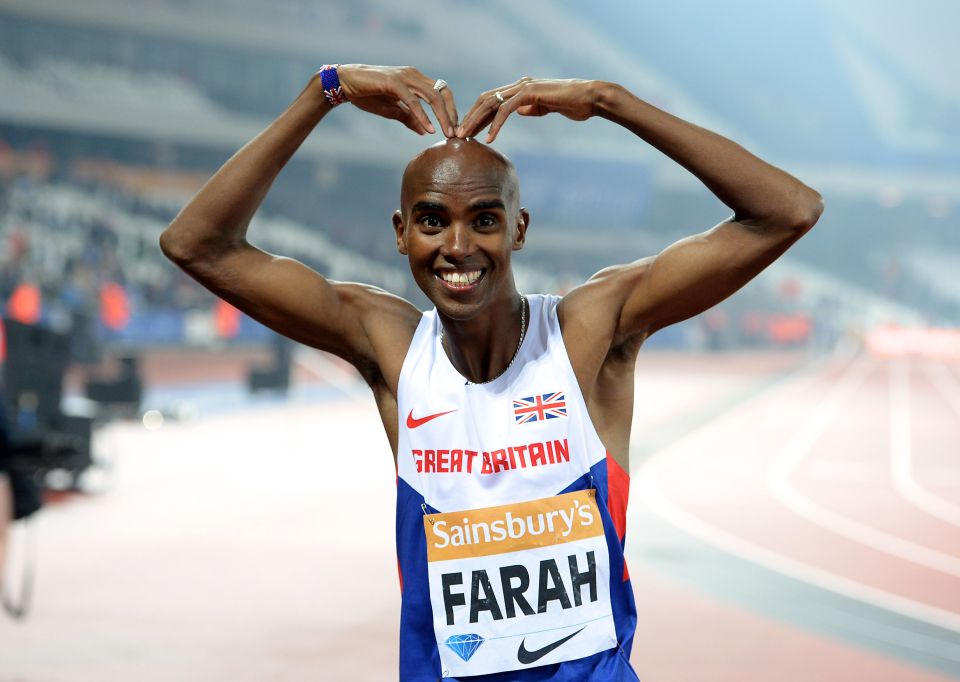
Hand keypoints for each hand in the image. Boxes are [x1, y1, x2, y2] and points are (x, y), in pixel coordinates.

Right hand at [336, 65, 457, 136]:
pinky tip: (428, 129)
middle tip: (457, 134)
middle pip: (443, 93)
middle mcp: (414, 75)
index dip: (451, 110)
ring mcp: (404, 76)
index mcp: (416, 80)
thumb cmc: (368, 95)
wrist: (345, 84)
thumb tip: (424, 131)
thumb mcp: (392, 109)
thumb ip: (408, 118)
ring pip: (432, 96)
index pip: (442, 92)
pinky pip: (413, 101)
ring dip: (442, 116)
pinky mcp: (393, 82)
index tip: (455, 129)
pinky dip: (422, 115)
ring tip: (447, 133)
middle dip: (452, 114)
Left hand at [457, 77, 597, 141]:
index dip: (477, 115)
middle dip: (469, 117)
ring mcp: (523, 87)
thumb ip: (530, 108)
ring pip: (491, 103)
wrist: (589, 98)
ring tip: (466, 137)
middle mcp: (519, 85)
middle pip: (485, 100)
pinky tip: (490, 138)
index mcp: (520, 89)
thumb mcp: (545, 108)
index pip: (491, 100)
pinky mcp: (530, 94)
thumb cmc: (572, 104)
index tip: (467, 131)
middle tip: (458, 135)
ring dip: (476, 121)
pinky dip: (496, 124)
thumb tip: (519, 111)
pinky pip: (506, 110)